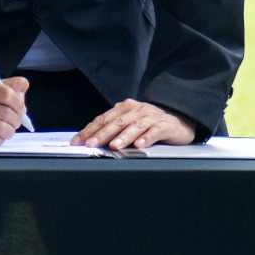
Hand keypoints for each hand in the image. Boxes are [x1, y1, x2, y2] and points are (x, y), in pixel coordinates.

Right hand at [0, 76, 29, 145]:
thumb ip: (7, 86)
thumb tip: (23, 84)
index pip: (6, 93)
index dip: (18, 103)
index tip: (21, 109)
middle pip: (6, 113)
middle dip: (16, 120)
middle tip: (16, 121)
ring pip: (1, 128)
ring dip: (10, 131)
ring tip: (7, 129)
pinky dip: (0, 139)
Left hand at [73, 98, 192, 149]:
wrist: (177, 121)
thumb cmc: (149, 124)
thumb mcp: (129, 123)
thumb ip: (114, 130)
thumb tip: (92, 141)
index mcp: (124, 108)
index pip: (103, 119)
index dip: (89, 130)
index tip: (78, 141)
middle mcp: (135, 110)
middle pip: (116, 122)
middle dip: (102, 134)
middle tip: (92, 144)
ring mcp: (150, 116)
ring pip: (134, 126)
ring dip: (123, 137)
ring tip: (115, 146)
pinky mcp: (164, 125)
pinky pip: (154, 131)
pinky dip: (146, 138)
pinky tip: (140, 145)